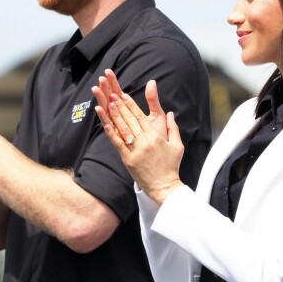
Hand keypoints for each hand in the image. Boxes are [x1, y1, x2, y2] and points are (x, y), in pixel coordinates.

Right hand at [92, 69, 167, 139]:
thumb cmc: (160, 139)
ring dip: (102, 101)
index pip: (120, 95)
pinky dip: (105, 120)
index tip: (108, 72)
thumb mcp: (157, 116)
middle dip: (106, 89)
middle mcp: (124, 122)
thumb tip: (152, 82)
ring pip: (109, 114)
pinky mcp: (121, 142)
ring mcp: (121, 131)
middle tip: (100, 77)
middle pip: (112, 102)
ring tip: (96, 89)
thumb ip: (152, 100)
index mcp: (131, 114)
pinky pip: (111, 130)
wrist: (161, 159)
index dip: (114, 83)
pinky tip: (99, 109)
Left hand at [93, 80, 183, 204]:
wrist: (164, 187)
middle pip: (130, 120)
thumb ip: (173, 128)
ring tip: (107, 103)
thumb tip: (170, 113)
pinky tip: (105, 123)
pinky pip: (118, 144)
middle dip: (121, 106)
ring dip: (114, 115)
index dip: (131, 105)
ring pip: (123, 130)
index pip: (141, 117)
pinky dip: (111, 133)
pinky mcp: (128, 160)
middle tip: (112, 94)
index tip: (124, 95)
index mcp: (156, 137)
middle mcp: (145, 142)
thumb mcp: (177, 146)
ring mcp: (135, 151)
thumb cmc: (171, 166)